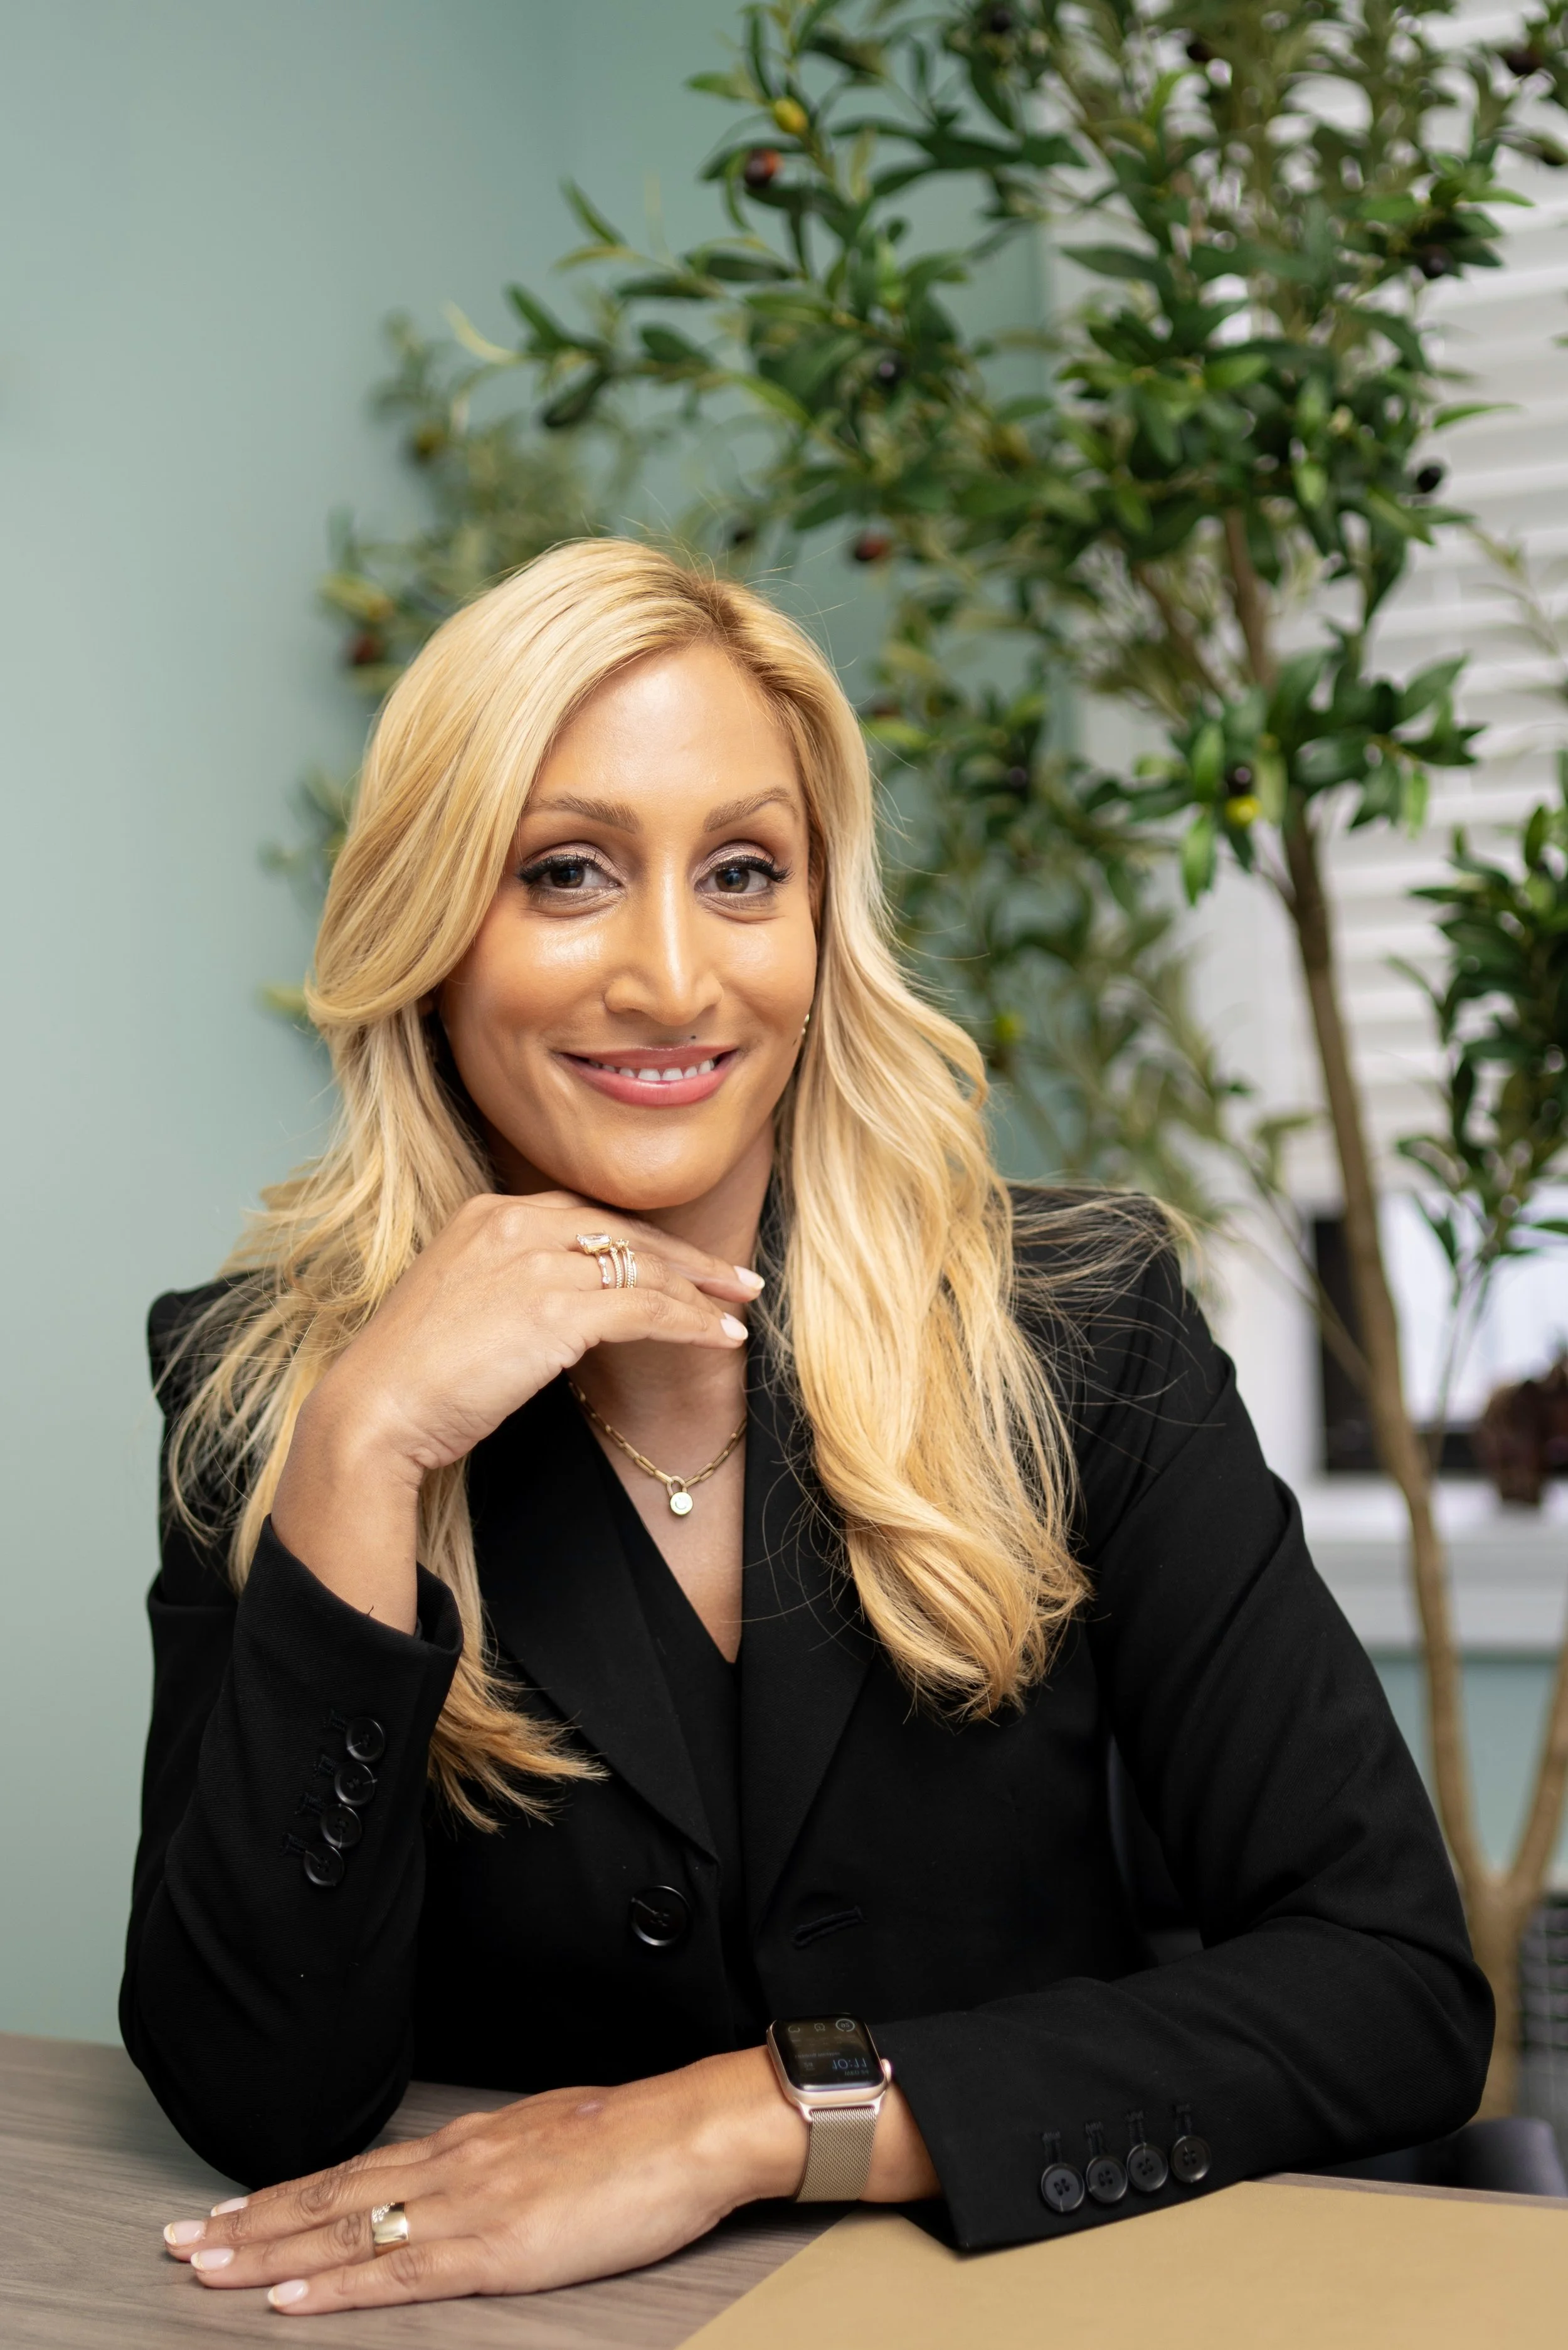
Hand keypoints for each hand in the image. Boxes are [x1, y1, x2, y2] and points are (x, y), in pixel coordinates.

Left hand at [162, 2049, 938, 2313]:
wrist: (692, 2128)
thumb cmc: (635, 2137)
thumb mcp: (551, 2137)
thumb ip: (499, 2160)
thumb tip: (463, 2174)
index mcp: (469, 2143)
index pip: (357, 2173)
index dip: (286, 2195)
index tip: (227, 2210)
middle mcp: (454, 2166)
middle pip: (332, 2198)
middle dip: (250, 2223)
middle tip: (180, 2242)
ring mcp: (469, 2206)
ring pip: (346, 2232)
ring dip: (268, 2253)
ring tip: (205, 2267)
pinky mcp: (497, 2248)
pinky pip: (398, 2273)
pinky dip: (334, 2289)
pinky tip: (289, 2301)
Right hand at [272, 1190, 759, 1625]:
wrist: (374, 1410)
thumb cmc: (412, 1374)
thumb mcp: (461, 1301)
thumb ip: (512, 1280)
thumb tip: (569, 1304)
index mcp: (486, 1212)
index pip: (587, 1216)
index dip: (644, 1241)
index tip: (684, 1262)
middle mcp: (513, 1221)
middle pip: (625, 1232)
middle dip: (688, 1259)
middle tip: (737, 1279)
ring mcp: (534, 1261)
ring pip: (642, 1268)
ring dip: (699, 1293)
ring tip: (739, 1311)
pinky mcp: (555, 1309)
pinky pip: (644, 1307)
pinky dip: (689, 1322)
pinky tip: (718, 1337)